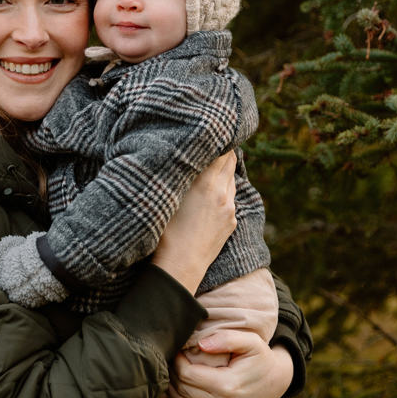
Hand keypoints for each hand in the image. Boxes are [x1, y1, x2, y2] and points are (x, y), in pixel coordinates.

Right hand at [152, 152, 236, 294]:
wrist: (179, 267)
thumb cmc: (164, 233)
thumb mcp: (168, 196)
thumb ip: (180, 174)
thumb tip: (184, 156)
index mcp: (206, 183)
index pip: (220, 150)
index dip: (217, 138)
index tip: (211, 130)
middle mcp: (223, 193)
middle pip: (231, 161)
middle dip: (223, 150)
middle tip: (214, 140)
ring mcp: (229, 209)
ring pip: (231, 180)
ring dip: (224, 171)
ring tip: (211, 165)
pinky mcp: (231, 223)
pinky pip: (230, 198)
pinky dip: (224, 190)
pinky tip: (212, 193)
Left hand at [163, 332, 294, 397]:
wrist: (275, 382)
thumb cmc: (260, 358)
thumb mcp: (250, 341)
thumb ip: (227, 338)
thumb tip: (200, 344)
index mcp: (229, 386)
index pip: (187, 374)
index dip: (177, 361)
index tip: (177, 351)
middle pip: (183, 390)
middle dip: (174, 373)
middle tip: (174, 361)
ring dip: (173, 389)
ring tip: (175, 374)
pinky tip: (172, 396)